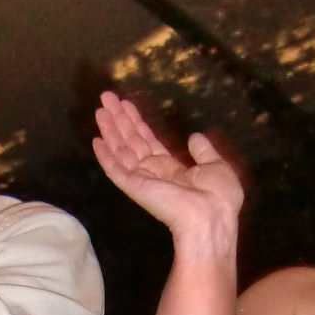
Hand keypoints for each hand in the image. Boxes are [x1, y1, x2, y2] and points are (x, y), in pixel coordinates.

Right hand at [92, 93, 244, 243]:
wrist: (212, 217)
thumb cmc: (218, 196)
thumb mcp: (217, 166)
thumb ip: (203, 151)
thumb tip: (194, 136)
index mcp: (173, 170)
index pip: (149, 142)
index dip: (137, 123)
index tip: (126, 104)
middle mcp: (154, 173)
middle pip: (132, 141)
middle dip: (119, 119)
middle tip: (106, 97)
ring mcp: (143, 180)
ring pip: (121, 150)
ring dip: (110, 129)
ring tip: (99, 108)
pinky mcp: (135, 187)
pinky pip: (116, 170)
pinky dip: (105, 156)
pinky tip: (96, 140)